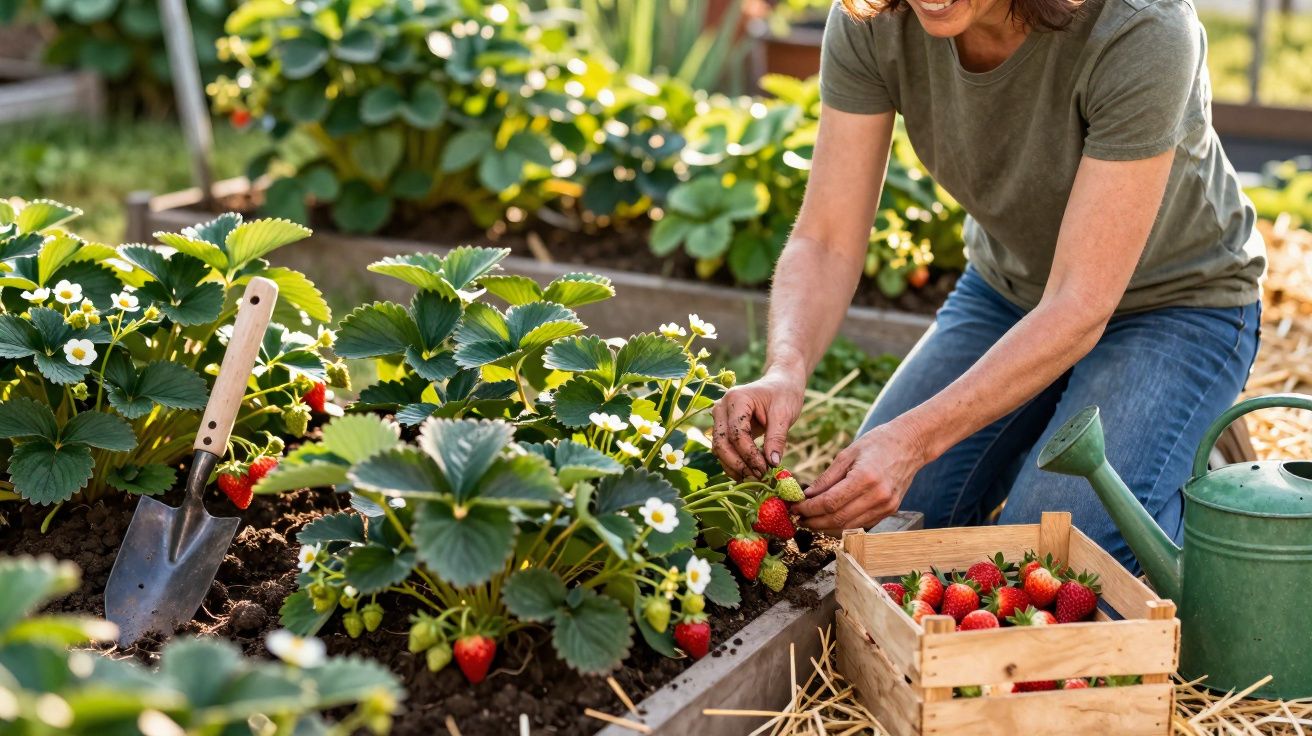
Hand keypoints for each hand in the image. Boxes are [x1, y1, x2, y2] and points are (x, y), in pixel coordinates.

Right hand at [711, 369, 805, 479]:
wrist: (780, 383)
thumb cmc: (784, 394)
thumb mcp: (784, 414)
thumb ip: (776, 438)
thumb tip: (773, 463)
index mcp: (736, 399)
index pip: (736, 433)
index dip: (749, 454)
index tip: (765, 468)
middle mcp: (721, 407)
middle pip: (721, 443)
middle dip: (738, 463)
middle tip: (758, 477)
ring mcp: (719, 417)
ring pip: (719, 448)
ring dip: (734, 466)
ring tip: (754, 478)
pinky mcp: (723, 427)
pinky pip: (723, 449)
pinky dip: (733, 463)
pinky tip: (747, 473)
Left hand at [793, 420, 928, 530]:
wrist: (911, 444)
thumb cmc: (878, 443)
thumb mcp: (847, 454)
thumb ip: (826, 478)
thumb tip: (807, 495)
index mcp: (865, 478)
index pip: (830, 503)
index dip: (809, 509)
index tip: (795, 508)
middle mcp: (877, 496)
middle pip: (838, 519)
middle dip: (814, 521)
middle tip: (798, 518)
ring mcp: (886, 506)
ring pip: (849, 527)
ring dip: (826, 527)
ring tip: (811, 520)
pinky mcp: (890, 510)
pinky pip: (861, 524)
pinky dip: (843, 525)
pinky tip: (830, 519)